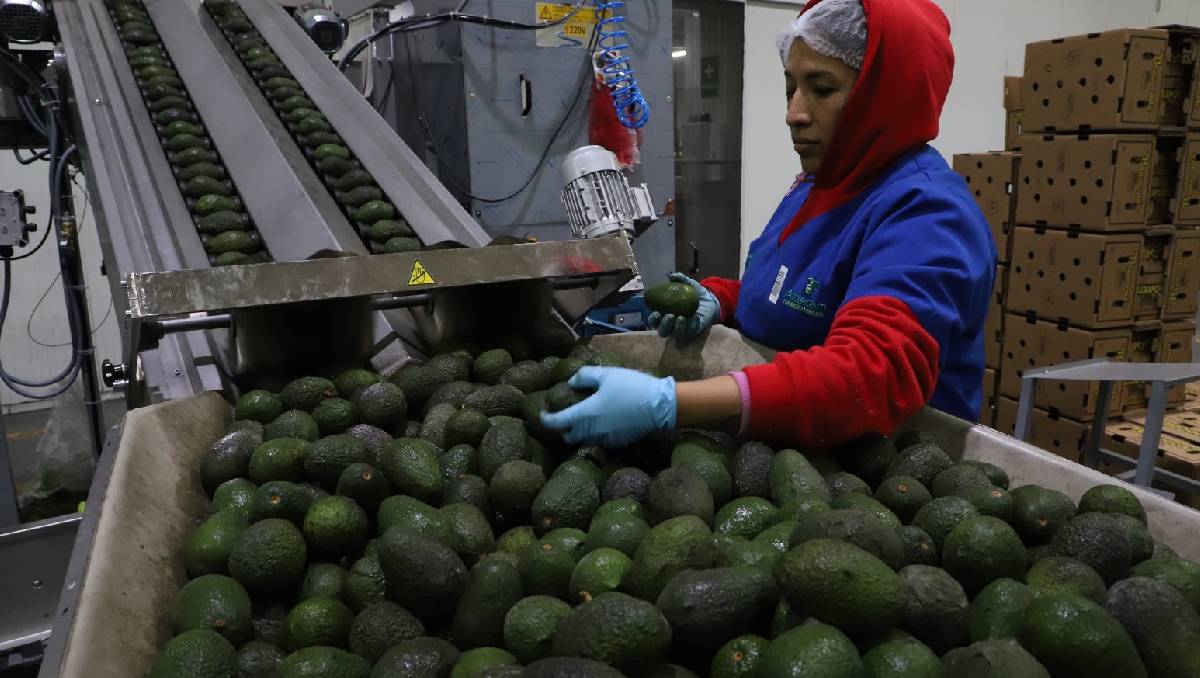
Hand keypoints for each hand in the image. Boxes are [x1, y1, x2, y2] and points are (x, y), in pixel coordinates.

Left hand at [540, 367, 676, 447]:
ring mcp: (605, 439)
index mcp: (586, 414)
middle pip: (569, 436)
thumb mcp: (606, 374)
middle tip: (564, 416)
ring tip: (583, 419)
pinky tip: (602, 423)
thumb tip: (572, 382)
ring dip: (579, 432)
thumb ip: (584, 376)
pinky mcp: (617, 443)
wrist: (660, 406)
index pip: (557, 422)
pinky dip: (595, 434)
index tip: (543, 413)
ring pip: (584, 440)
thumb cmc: (632, 387)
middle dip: (563, 428)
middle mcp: (592, 431)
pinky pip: (599, 441)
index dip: (546, 419)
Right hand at [646, 272, 721, 340]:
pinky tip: (695, 317)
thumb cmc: (694, 293)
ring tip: (682, 317)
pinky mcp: (694, 331)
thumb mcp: (687, 284)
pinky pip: (691, 332)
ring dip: (677, 327)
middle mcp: (672, 325)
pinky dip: (693, 325)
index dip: (653, 319)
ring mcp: (683, 329)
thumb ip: (680, 279)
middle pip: (663, 331)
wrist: (711, 299)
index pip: (654, 321)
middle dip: (664, 325)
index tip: (656, 313)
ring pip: (676, 334)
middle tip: (670, 316)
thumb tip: (670, 275)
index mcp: (665, 315)